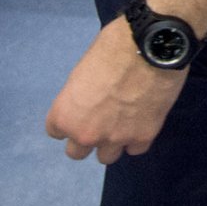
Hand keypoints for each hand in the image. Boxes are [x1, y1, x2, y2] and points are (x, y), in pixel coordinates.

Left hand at [45, 19, 188, 163]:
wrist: (150, 48)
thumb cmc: (112, 48)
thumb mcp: (82, 70)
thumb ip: (80, 96)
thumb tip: (89, 100)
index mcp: (65, 115)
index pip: (56, 131)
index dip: (70, 117)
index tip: (80, 109)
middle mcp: (86, 133)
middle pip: (76, 152)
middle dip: (86, 137)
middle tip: (100, 119)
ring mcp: (115, 138)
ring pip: (106, 157)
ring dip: (111, 142)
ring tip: (123, 123)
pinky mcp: (143, 137)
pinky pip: (134, 149)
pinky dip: (137, 138)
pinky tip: (142, 121)